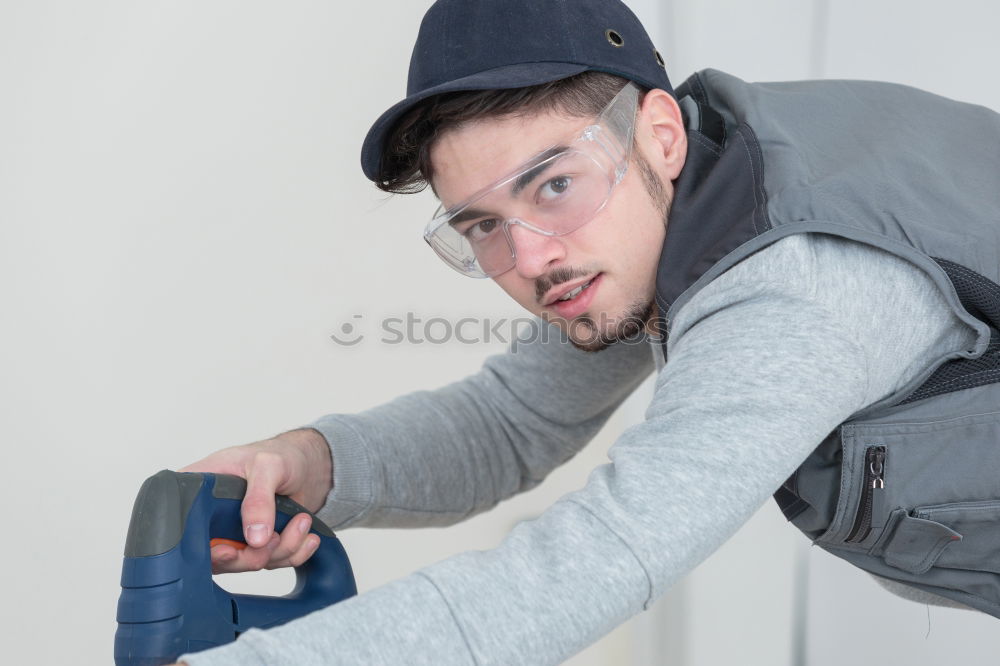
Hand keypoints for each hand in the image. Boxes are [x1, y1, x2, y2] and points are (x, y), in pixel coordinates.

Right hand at [179, 428, 332, 573]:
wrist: (307, 465)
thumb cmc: (281, 455)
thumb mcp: (267, 466)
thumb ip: (258, 500)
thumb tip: (254, 537)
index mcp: (199, 492)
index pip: (185, 530)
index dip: (204, 549)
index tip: (228, 551)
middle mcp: (212, 517)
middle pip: (216, 558)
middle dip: (250, 556)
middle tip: (274, 538)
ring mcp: (234, 534)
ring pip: (248, 563)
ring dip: (281, 549)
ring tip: (301, 521)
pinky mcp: (258, 544)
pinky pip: (272, 562)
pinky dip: (294, 553)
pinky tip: (307, 537)